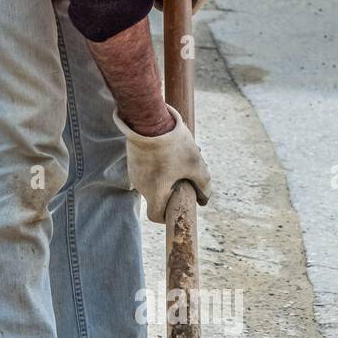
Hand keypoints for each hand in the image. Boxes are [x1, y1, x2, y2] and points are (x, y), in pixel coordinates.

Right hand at [114, 105, 211, 223]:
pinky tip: (168, 149)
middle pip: (157, 196)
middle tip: (185, 175)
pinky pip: (147, 168)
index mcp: (155, 192)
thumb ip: (203, 184)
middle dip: (172, 189)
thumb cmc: (172, 146)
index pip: (155, 216)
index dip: (166, 216)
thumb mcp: (195, 164)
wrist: (148, 121)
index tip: (176, 206)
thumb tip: (204, 199)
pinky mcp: (133, 160)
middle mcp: (141, 186)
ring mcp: (135, 172)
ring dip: (166, 175)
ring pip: (153, 181)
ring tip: (179, 157)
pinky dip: (157, 164)